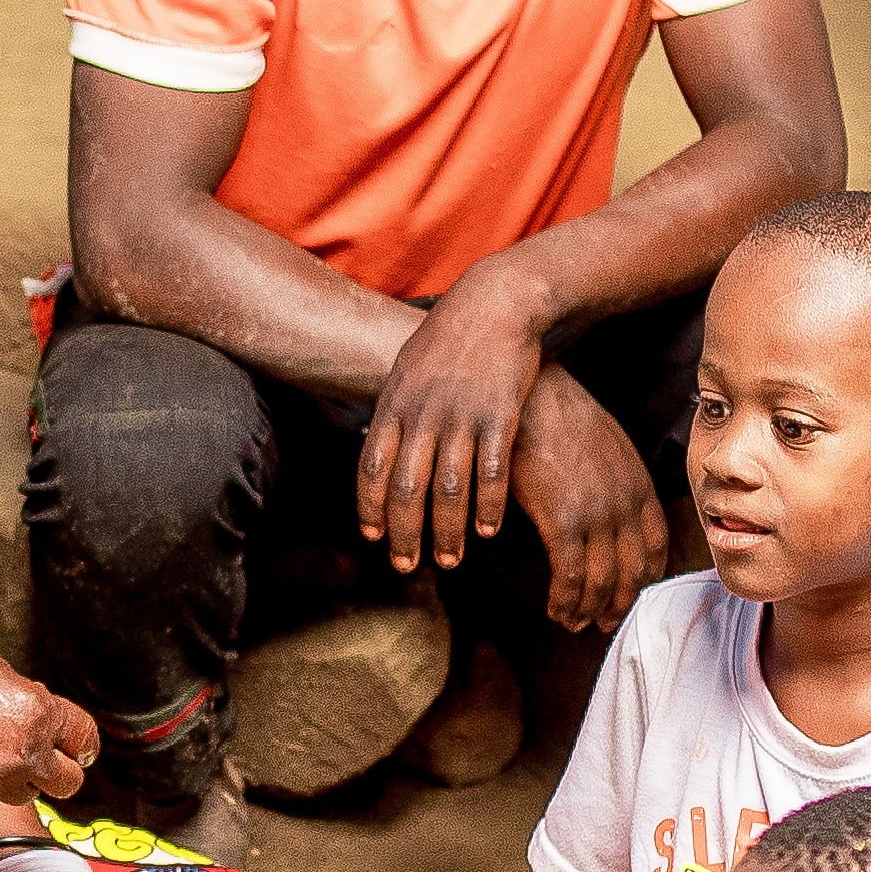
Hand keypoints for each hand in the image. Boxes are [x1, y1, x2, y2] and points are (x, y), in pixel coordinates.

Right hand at [0, 645, 97, 811]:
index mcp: (38, 712)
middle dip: (58, 773)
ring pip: (25, 793)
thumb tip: (38, 718)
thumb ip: (26, 701)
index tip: (76, 748)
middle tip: (41, 763)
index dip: (80, 744)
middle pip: (69, 782)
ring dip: (15, 779)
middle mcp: (26, 751)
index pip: (85, 738)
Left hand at [351, 264, 556, 575]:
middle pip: (405, 490)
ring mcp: (461, 417)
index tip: (371, 538)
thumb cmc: (448, 340)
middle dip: (403, 534)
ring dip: (445, 532)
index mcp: (393, 406)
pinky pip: (491, 473)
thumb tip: (376, 447)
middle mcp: (422, 416)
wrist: (495, 304)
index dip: (369, 509)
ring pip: (447, 490)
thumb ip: (392, 412)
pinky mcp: (500, 417)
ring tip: (448, 561)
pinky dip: (488, 507)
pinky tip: (487, 532)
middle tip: (407, 567)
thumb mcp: (406, 371)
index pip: (370, 470)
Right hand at [500, 380, 669, 632]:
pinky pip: (570, 577)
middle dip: (617, 604)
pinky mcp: (562, 520)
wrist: (532, 394)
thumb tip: (604, 504)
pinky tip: (554, 608)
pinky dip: (565, 600)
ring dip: (588, 610)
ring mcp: (597, 514)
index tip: (626, 593)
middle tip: (600, 622)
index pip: (655, 547)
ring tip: (572, 622)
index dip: (643, 578)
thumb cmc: (558, 414)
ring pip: (601, 582)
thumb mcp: (605, 444)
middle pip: (632, 572)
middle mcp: (626, 504)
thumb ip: (614, 478)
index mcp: (640, 485)